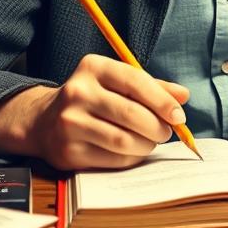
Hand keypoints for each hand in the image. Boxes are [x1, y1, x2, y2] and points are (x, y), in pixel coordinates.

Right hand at [0, 54, 189, 170]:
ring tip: (150, 142)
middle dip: (158, 127)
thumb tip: (183, 96)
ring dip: (146, 145)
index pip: (135, 82)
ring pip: (124, 141)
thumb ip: (151, 87)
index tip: (179, 116)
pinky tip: (132, 152)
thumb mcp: (117, 82)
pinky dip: (131, 158)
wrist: (44, 121)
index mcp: (93, 67)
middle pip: (132, 114)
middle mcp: (78, 92)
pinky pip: (113, 160)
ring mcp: (70, 123)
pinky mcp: (68, 152)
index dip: (162, 101)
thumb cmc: (92, 98)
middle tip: (166, 132)